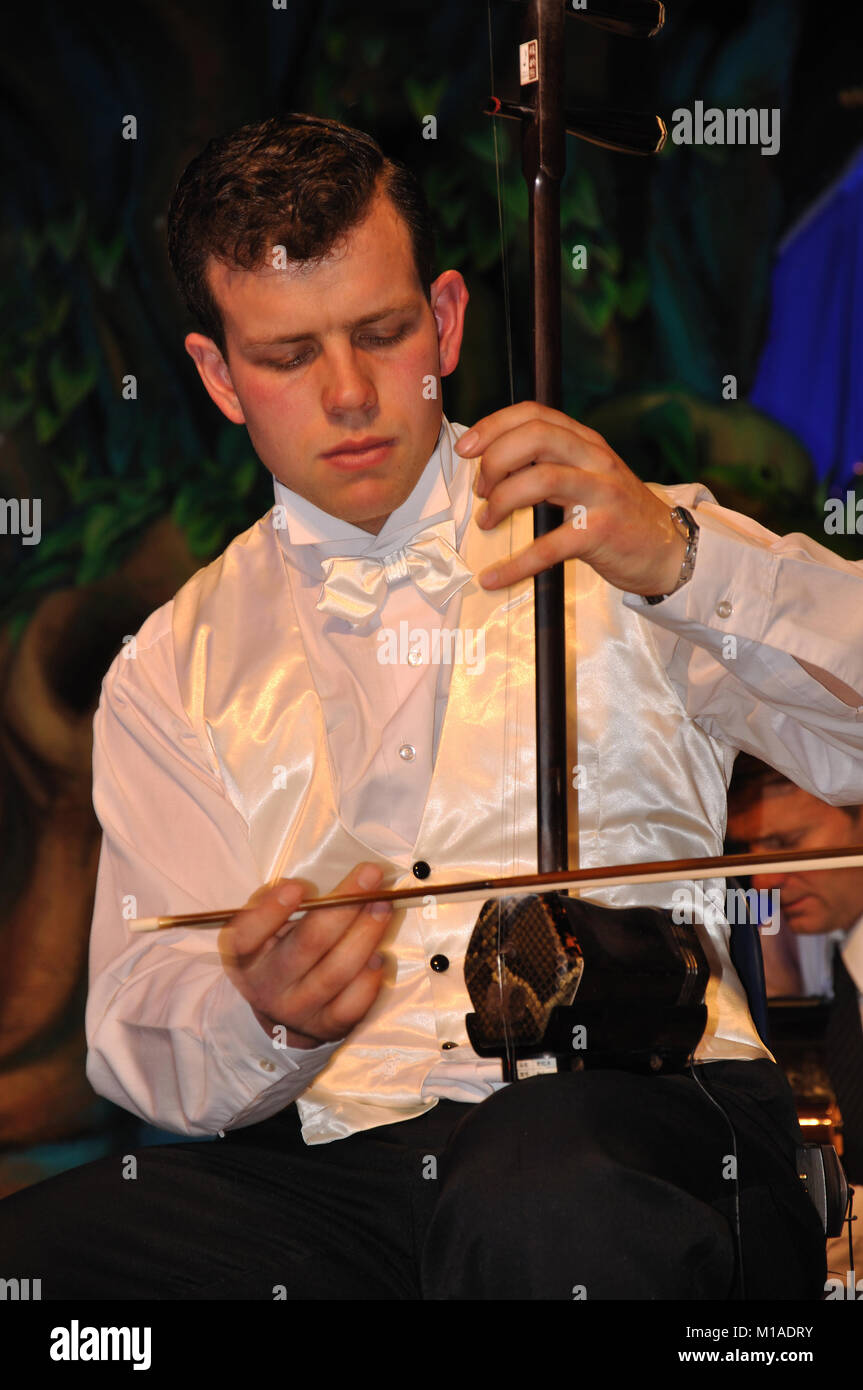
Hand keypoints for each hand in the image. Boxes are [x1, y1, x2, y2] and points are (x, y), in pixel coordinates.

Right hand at [218, 863, 391, 1049]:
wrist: (281, 1011)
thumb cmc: (277, 950)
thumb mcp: (265, 926)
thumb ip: (278, 902)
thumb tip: (310, 890)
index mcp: (244, 955)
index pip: (247, 934)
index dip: (271, 911)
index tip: (298, 887)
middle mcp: (267, 986)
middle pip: (308, 944)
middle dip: (344, 906)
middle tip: (371, 876)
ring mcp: (297, 1010)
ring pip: (337, 972)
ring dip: (366, 934)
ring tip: (384, 907)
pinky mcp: (326, 1028)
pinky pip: (354, 1003)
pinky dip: (370, 976)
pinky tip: (380, 955)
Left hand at [455, 401, 685, 595]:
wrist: (667, 550)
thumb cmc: (617, 514)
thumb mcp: (588, 477)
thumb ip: (549, 464)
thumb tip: (493, 465)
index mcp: (586, 442)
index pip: (535, 414)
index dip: (494, 426)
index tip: (467, 448)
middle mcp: (595, 460)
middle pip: (536, 438)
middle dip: (495, 460)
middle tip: (481, 489)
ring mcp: (602, 495)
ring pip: (541, 480)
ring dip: (502, 500)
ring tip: (488, 521)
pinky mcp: (602, 533)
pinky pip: (549, 546)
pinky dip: (515, 564)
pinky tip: (493, 578)